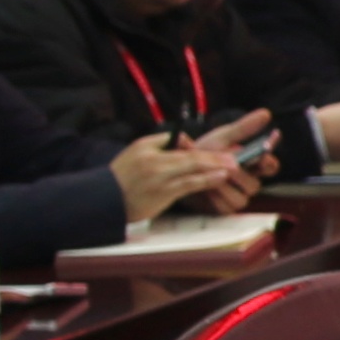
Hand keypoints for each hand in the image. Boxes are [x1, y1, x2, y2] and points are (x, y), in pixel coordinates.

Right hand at [115, 131, 255, 221]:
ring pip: (192, 170)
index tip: (219, 149)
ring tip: (234, 166)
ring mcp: (159, 178)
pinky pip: (188, 186)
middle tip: (236, 157)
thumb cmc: (122, 176)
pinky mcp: (162, 195)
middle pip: (191, 155)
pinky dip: (205, 181)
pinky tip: (218, 178)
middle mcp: (154, 160)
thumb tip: (186, 142)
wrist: (103, 199)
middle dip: (215, 156)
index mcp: (146, 146)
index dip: (199, 146)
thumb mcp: (137, 151)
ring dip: (215, 167)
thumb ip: (160, 144)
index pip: (177, 139)